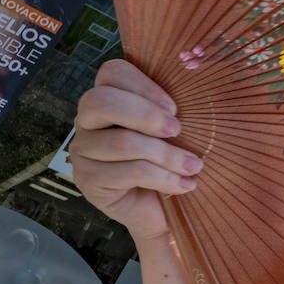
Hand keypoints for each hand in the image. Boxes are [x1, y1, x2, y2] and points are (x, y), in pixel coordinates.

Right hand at [70, 59, 202, 245]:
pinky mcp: (87, 180)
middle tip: (177, 131)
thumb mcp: (174, 130)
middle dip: (146, 115)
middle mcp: (87, 121)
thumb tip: (202, 90)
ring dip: (167, 155)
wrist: (162, 210)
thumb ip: (173, 109)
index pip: (112, 72)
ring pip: (122, 143)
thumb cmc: (170, 161)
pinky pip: (129, 173)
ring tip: (193, 167)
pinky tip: (184, 185)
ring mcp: (82, 151)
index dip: (143, 85)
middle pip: (101, 101)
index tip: (175, 108)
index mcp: (108, 98)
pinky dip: (163, 178)